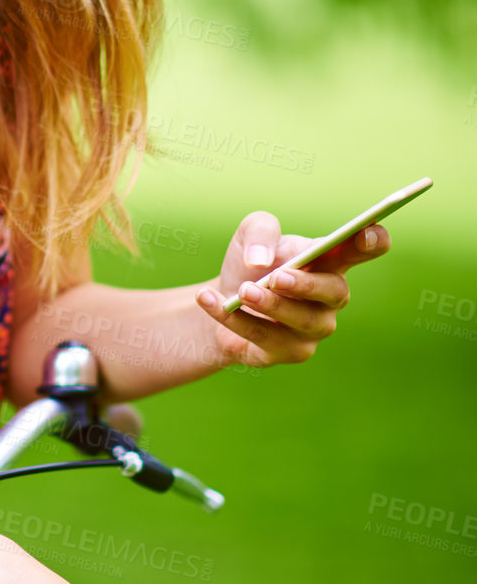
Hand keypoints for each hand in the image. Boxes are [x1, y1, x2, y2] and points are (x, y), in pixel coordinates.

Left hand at [193, 210, 391, 367]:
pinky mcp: (288, 352)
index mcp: (330, 260)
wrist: (220, 299)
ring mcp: (313, 328)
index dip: (373, 240)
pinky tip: (210, 300)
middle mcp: (330, 296)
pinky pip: (263, 338)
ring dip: (271, 305)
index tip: (364, 231)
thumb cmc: (248, 263)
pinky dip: (234, 319)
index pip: (364, 249)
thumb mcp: (249, 235)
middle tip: (277, 276)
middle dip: (307, 284)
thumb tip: (261, 261)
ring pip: (301, 320)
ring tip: (243, 291)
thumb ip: (260, 232)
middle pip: (334, 291)